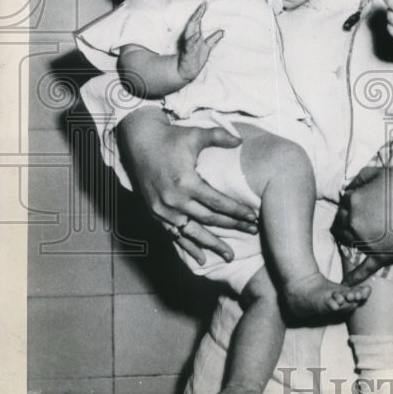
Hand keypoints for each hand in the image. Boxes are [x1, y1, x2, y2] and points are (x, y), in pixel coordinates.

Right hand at [118, 110, 257, 263]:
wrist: (139, 142)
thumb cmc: (170, 138)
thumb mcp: (195, 134)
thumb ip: (218, 137)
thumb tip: (241, 140)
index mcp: (185, 182)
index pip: (217, 202)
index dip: (237, 211)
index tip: (253, 217)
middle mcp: (174, 200)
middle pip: (209, 219)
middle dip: (233, 226)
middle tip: (252, 231)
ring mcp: (163, 209)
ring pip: (192, 232)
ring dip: (212, 245)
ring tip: (230, 256)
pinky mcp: (155, 213)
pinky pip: (174, 235)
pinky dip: (188, 247)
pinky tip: (201, 259)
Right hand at [177, 3, 223, 81]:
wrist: (187, 71)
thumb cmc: (196, 57)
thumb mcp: (207, 47)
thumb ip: (213, 39)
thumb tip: (222, 31)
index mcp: (195, 35)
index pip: (197, 21)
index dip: (200, 13)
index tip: (205, 4)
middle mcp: (191, 38)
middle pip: (193, 24)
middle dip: (197, 15)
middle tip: (202, 6)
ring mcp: (189, 45)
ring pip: (190, 33)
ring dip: (194, 25)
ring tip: (198, 16)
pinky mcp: (188, 53)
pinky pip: (190, 46)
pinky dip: (192, 41)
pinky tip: (196, 36)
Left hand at [332, 166, 392, 282]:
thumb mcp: (383, 172)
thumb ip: (362, 175)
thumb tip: (350, 184)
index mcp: (354, 200)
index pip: (343, 201)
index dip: (351, 201)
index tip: (359, 203)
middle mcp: (354, 222)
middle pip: (340, 221)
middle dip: (345, 220)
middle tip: (357, 218)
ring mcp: (364, 241)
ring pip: (346, 241)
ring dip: (347, 238)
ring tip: (355, 236)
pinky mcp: (377, 256)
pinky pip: (362, 270)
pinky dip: (353, 277)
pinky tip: (346, 283)